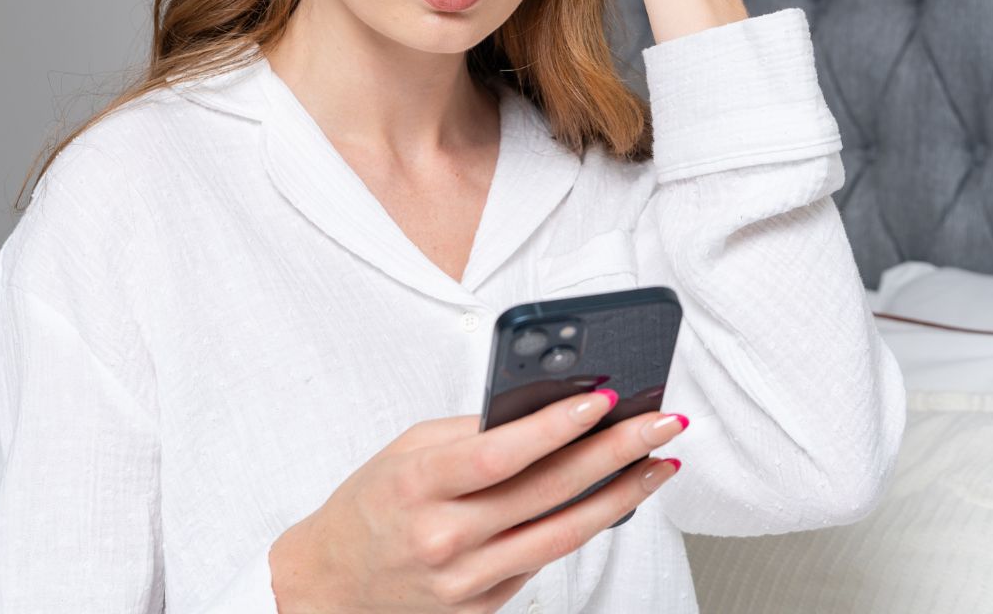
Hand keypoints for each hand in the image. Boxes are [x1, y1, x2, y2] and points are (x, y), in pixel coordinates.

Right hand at [269, 390, 685, 612]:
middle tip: (661, 425)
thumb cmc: (370, 503)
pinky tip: (613, 500)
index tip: (603, 400)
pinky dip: (582, 527)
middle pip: (546, 494)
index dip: (555, 428)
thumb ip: (470, 432)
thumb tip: (541, 412)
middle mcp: (444, 537)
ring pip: (560, 536)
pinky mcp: (482, 609)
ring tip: (659, 464)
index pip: (500, 454)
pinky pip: (542, 562)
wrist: (331, 584)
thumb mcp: (406, 449)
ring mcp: (465, 582)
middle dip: (613, 453)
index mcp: (418, 484)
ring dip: (620, 498)